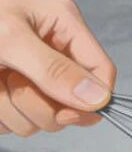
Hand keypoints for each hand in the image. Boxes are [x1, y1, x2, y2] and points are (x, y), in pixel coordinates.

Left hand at [0, 0, 115, 135]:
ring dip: (13, 110)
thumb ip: (53, 69)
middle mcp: (53, 54)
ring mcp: (33, 78)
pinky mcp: (11, 97)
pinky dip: (0, 115)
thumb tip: (99, 99)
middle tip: (10, 82)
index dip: (91, 99)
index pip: (101, 73)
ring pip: (45, 120)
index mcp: (62, 27)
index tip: (67, 112)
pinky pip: (20, 124)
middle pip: (74, 105)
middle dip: (40, 103)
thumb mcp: (9, 37)